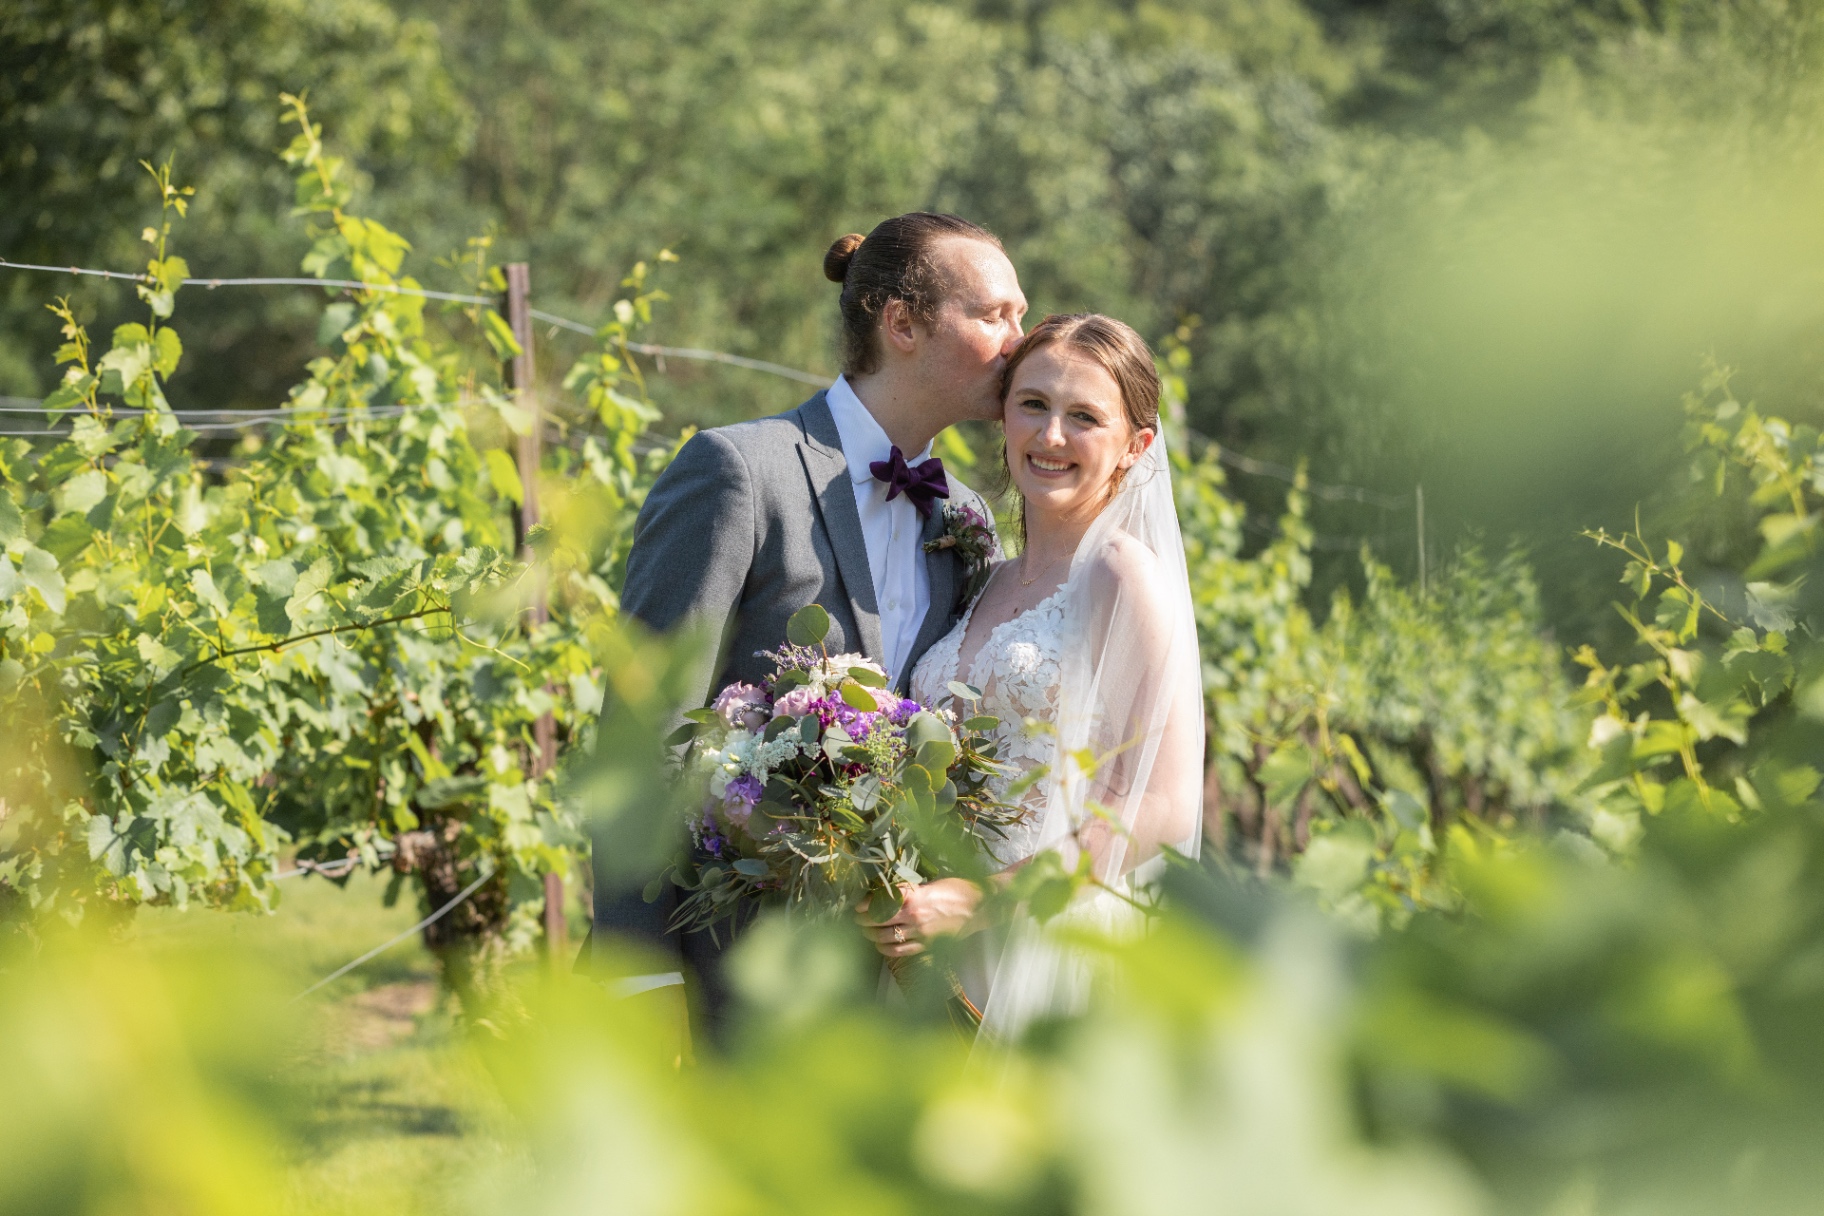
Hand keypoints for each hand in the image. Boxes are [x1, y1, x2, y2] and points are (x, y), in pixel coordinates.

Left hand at [857, 878, 982, 958]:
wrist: (980, 907)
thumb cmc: (957, 890)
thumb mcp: (930, 885)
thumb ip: (908, 892)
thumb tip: (885, 895)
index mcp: (913, 897)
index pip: (880, 902)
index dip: (865, 905)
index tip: (858, 905)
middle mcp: (914, 916)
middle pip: (878, 921)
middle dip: (864, 921)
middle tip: (857, 919)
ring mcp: (920, 933)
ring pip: (886, 938)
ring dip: (872, 936)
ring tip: (866, 932)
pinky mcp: (927, 945)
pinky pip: (901, 951)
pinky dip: (887, 949)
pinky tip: (881, 946)